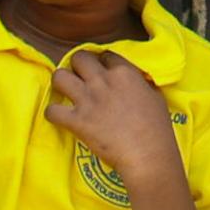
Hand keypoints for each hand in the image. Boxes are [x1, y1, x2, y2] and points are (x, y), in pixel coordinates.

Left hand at [44, 51, 180, 182]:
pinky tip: (60, 117)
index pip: (105, 55)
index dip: (103, 63)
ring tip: (65, 92)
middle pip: (79, 58)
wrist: (147, 154)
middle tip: (80, 79)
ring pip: (59, 76)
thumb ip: (141, 83)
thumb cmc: (157, 129)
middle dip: (78, 66)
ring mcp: (87, 100)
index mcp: (124, 73)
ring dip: (60, 83)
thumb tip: (137, 80)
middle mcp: (103, 81)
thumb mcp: (156, 96)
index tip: (103, 73)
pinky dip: (53, 113)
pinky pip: (52, 110)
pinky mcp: (76, 120)